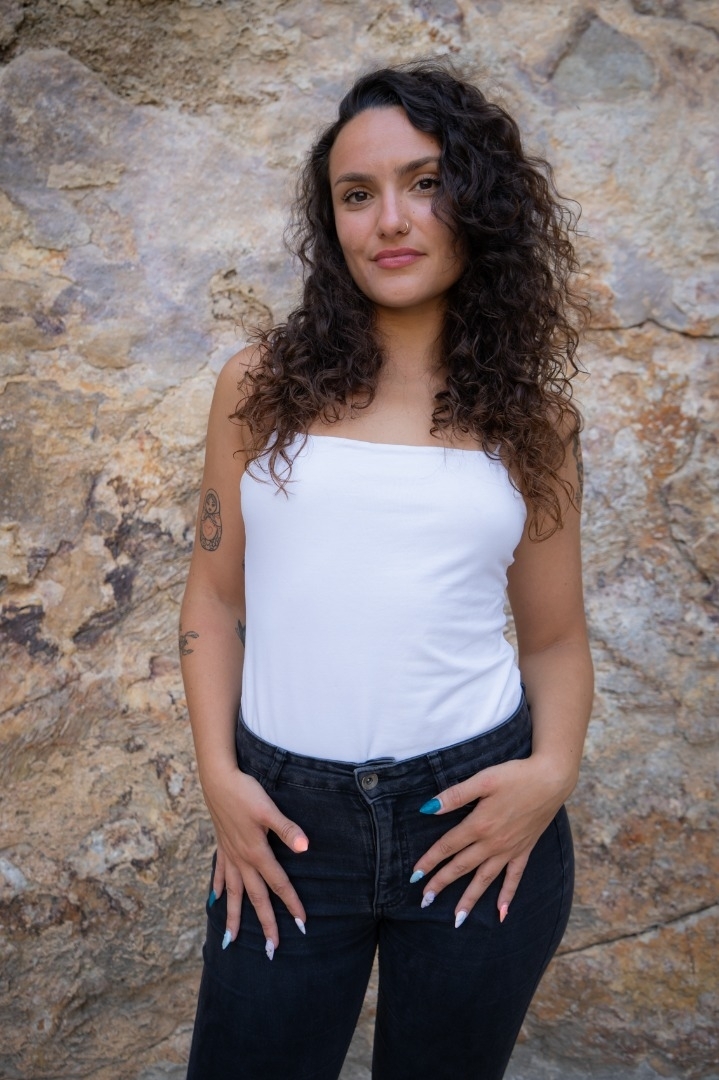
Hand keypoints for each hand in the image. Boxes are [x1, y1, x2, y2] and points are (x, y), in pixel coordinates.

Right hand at [203, 766, 308, 956]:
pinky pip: (221, 873)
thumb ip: (287, 829)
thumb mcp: (268, 809)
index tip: (302, 924)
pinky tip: (216, 900)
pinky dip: (219, 888)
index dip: (291, 903)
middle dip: (264, 923)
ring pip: (234, 893)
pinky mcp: (222, 846)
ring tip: (230, 941)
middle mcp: (242, 860)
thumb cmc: (245, 792)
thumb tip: (305, 847)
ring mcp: (230, 855)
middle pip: (255, 897)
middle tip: (271, 950)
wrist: (217, 780)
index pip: (278, 884)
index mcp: (256, 853)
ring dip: (234, 917)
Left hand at [411, 755, 568, 925]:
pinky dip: (507, 896)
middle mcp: (493, 843)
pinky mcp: (525, 850)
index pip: (447, 846)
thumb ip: (455, 796)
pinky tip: (501, 914)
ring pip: (485, 879)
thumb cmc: (516, 776)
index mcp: (479, 824)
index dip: (429, 860)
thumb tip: (428, 808)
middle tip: (425, 901)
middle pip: (461, 867)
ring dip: (470, 899)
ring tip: (457, 919)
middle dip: (441, 884)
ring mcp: (510, 850)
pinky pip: (514, 878)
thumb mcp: (483, 780)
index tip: (414, 875)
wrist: (551, 780)